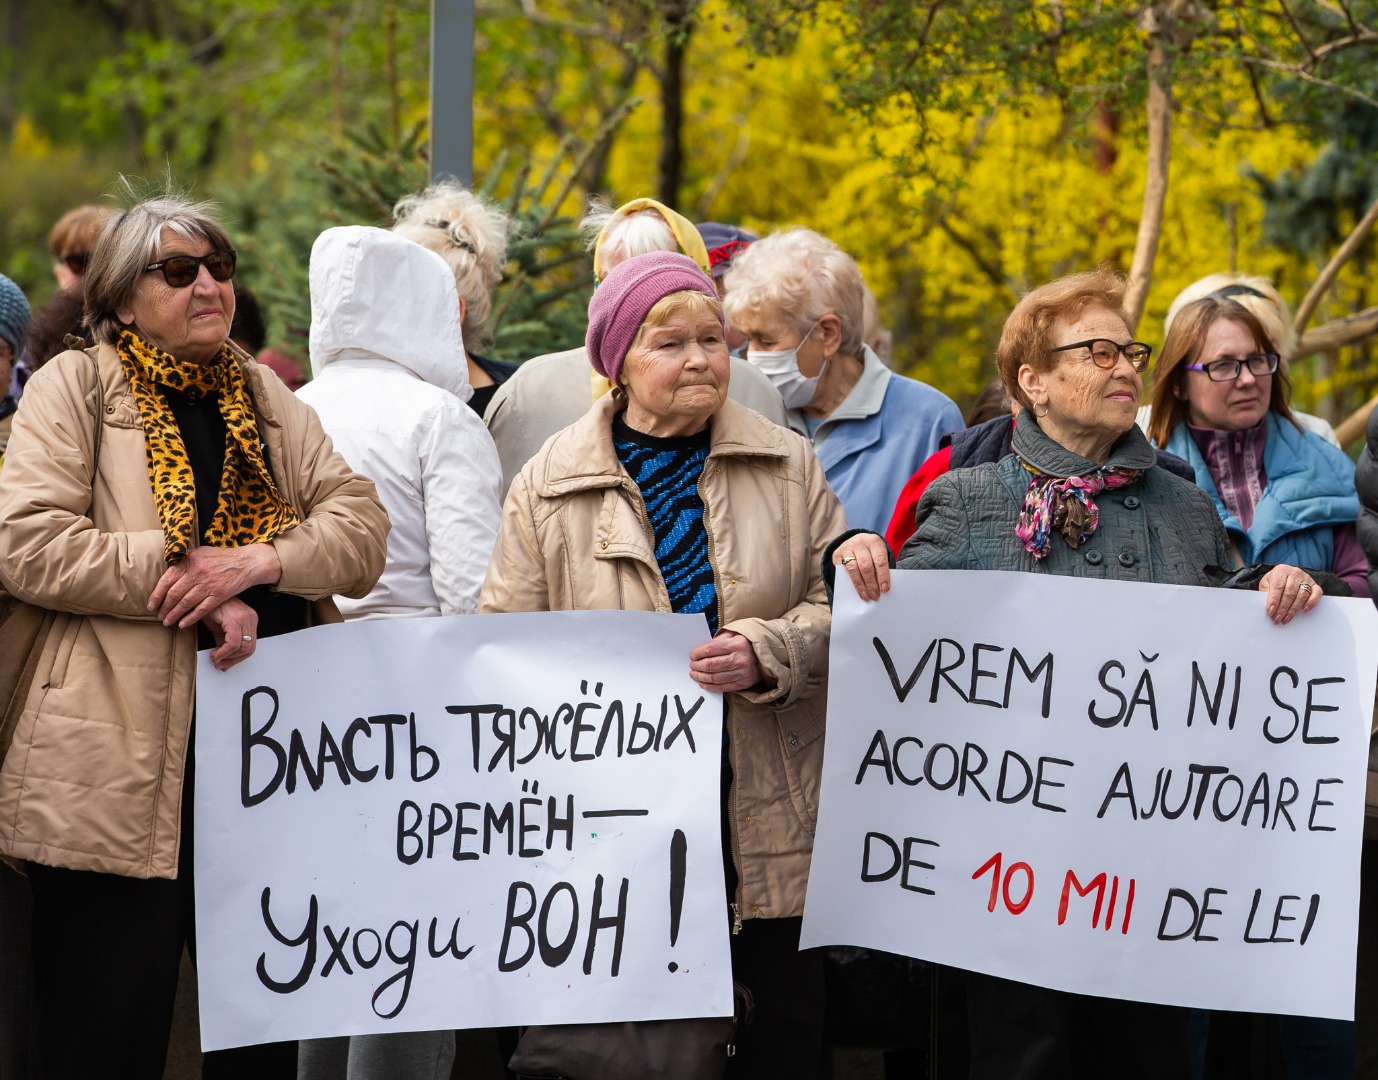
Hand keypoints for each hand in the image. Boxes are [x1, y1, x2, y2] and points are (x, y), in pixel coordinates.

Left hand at [148, 544, 281, 627]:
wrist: (247, 562)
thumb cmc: (224, 557)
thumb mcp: (202, 553)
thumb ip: (185, 562)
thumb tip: (169, 571)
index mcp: (190, 561)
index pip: (167, 579)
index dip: (157, 594)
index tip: (151, 604)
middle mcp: (198, 572)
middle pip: (174, 594)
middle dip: (164, 607)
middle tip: (159, 616)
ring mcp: (209, 584)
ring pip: (185, 603)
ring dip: (174, 615)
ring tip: (168, 622)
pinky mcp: (219, 595)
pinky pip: (201, 609)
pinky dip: (190, 618)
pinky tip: (183, 624)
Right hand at [201, 597, 258, 671]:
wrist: (200, 595)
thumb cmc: (210, 609)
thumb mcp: (220, 630)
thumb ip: (225, 645)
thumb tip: (225, 664)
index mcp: (250, 620)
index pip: (251, 647)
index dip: (238, 659)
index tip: (224, 664)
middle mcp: (251, 618)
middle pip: (249, 649)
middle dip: (234, 661)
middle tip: (219, 664)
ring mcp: (245, 618)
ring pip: (243, 648)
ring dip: (228, 658)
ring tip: (215, 659)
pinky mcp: (235, 619)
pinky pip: (234, 643)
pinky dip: (224, 652)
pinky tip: (215, 653)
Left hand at [689, 631, 762, 693]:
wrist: (769, 655)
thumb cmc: (748, 643)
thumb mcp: (735, 634)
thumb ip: (720, 639)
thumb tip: (702, 649)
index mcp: (737, 644)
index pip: (711, 650)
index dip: (698, 653)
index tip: (692, 655)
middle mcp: (740, 659)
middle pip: (711, 665)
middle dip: (698, 666)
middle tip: (692, 665)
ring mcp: (742, 673)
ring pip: (715, 677)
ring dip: (702, 677)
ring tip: (695, 674)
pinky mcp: (743, 683)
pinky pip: (723, 687)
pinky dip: (711, 686)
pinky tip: (704, 683)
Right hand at [831, 533, 891, 600]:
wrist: (857, 543)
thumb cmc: (871, 553)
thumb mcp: (878, 554)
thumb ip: (880, 567)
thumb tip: (881, 588)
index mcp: (874, 541)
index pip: (880, 559)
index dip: (882, 575)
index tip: (885, 589)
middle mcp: (860, 542)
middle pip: (866, 565)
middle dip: (871, 583)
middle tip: (875, 595)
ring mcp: (847, 547)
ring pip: (853, 568)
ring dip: (860, 585)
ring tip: (866, 596)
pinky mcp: (837, 554)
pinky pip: (843, 571)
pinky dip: (851, 582)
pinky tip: (857, 590)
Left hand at [1258, 564, 1321, 624]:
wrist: (1285, 575)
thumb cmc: (1274, 580)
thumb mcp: (1266, 584)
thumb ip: (1266, 593)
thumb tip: (1269, 608)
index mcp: (1281, 571)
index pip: (1278, 586)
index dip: (1274, 600)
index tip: (1271, 612)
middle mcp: (1295, 573)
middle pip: (1290, 593)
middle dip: (1283, 608)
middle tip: (1278, 619)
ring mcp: (1306, 578)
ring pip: (1302, 595)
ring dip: (1294, 609)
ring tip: (1286, 619)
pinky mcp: (1314, 584)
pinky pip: (1317, 593)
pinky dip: (1312, 602)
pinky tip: (1304, 610)